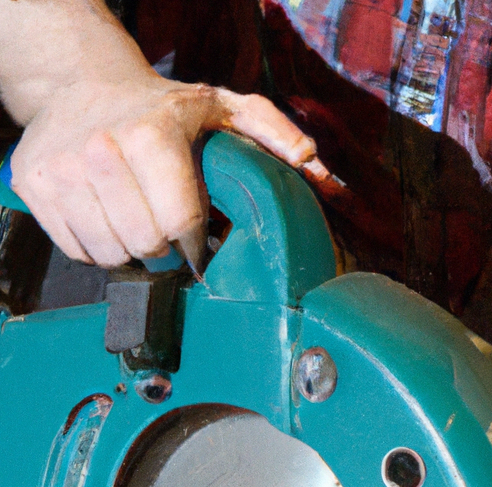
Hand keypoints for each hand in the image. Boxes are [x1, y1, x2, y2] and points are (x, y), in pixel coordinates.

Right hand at [11, 76, 319, 267]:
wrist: (81, 84)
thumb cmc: (165, 109)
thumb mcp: (225, 109)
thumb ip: (274, 135)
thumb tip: (315, 168)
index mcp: (151, 134)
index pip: (180, 224)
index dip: (199, 246)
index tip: (204, 246)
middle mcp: (100, 148)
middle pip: (147, 245)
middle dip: (168, 250)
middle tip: (173, 233)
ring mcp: (61, 168)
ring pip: (112, 254)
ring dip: (134, 252)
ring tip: (143, 224)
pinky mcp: (34, 186)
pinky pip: (79, 251)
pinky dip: (100, 249)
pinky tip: (112, 221)